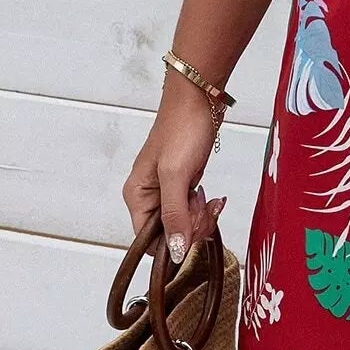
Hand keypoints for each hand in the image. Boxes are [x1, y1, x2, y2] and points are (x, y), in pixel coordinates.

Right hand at [122, 72, 226, 263]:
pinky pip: (193, 209)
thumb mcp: (176, 174)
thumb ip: (174, 214)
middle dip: (192, 226)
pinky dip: (205, 208)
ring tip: (209, 197)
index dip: (174, 241)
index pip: (148, 241)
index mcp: (136, 197)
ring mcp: (167, 190)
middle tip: (205, 206)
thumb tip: (175, 250)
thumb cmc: (183, 129)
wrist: (200, 98)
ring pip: (183, 223)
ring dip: (200, 217)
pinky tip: (213, 197)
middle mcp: (148, 197)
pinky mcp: (184, 183)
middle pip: (169, 234)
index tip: (193, 225)